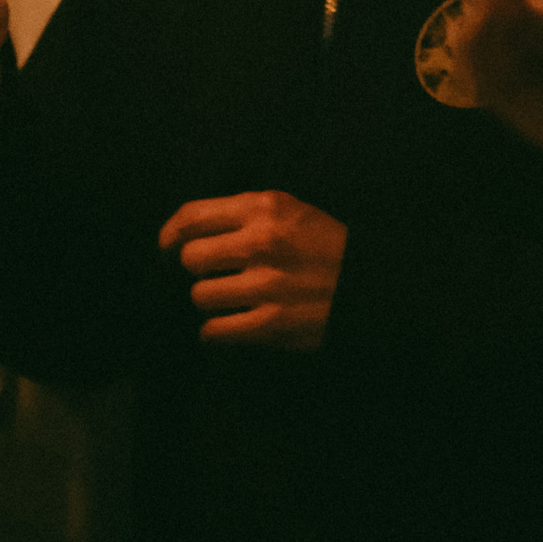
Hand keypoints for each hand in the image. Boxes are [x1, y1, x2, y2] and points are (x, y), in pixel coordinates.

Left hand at [159, 190, 346, 350]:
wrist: (376, 286)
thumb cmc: (327, 247)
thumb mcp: (291, 211)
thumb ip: (243, 214)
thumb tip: (186, 232)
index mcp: (264, 208)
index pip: (191, 217)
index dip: (169, 235)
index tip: (166, 248)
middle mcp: (261, 242)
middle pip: (190, 258)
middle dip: (196, 270)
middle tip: (211, 276)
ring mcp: (266, 285)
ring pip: (200, 295)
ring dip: (209, 301)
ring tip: (228, 301)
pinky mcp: (272, 323)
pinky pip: (215, 331)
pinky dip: (214, 333)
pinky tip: (227, 327)